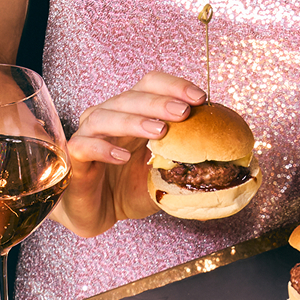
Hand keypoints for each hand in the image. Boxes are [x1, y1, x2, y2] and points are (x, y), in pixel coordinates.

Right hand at [52, 72, 206, 237]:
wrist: (97, 214)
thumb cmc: (128, 190)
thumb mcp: (164, 176)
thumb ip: (185, 163)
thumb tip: (224, 161)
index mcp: (132, 115)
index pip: (150, 86)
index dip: (174, 86)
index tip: (200, 98)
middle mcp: (108, 118)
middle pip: (131, 97)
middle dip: (160, 102)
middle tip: (183, 112)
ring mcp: (89, 135)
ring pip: (106, 117)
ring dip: (135, 121)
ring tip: (160, 131)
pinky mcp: (75, 158)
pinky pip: (85, 146)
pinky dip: (104, 148)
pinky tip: (123, 156)